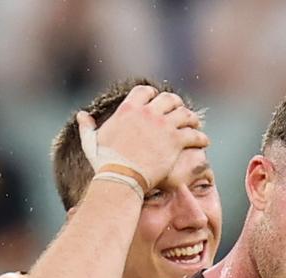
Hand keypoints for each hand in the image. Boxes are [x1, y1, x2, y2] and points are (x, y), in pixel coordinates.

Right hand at [77, 85, 208, 188]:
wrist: (122, 177)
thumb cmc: (105, 163)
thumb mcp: (92, 142)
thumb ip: (87, 127)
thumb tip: (81, 115)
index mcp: (129, 109)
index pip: (145, 91)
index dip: (153, 95)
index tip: (158, 101)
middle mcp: (148, 113)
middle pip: (169, 99)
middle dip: (176, 104)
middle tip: (181, 112)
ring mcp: (163, 126)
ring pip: (185, 114)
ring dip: (192, 119)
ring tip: (196, 126)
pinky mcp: (176, 141)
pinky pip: (194, 134)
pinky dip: (200, 137)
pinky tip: (204, 142)